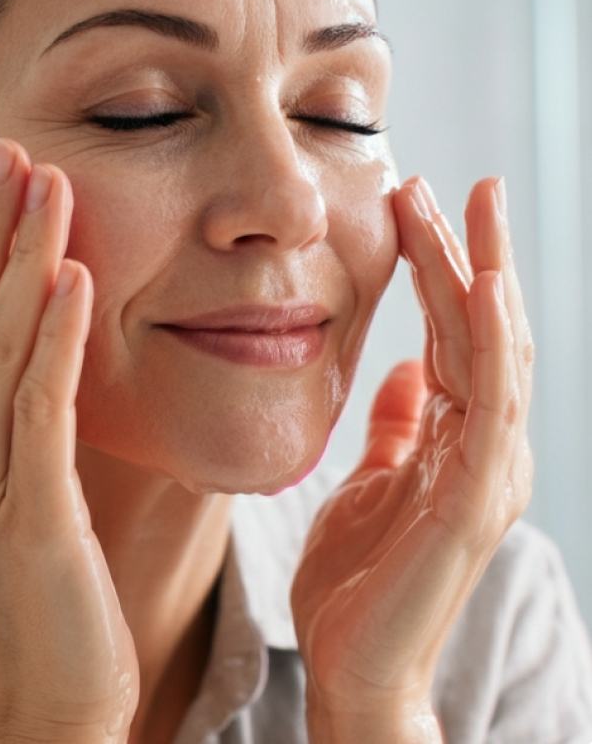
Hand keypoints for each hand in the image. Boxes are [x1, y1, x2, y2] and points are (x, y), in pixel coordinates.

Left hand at [289, 175, 534, 729]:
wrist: (350, 663)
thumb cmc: (360, 578)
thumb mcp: (372, 480)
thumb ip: (398, 426)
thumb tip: (407, 369)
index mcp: (457, 437)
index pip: (456, 335)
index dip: (443, 269)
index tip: (417, 205)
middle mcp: (484, 446)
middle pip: (483, 331)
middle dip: (471, 253)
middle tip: (458, 183)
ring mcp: (486, 473)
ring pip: (495, 353)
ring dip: (486, 276)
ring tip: (474, 207)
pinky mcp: (472, 502)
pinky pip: (490, 408)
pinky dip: (492, 344)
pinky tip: (484, 290)